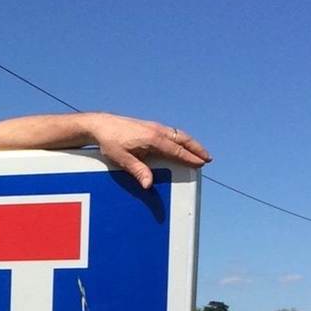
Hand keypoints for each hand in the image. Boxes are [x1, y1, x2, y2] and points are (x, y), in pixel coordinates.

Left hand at [88, 114, 210, 189]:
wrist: (102, 125)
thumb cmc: (111, 142)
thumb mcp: (122, 159)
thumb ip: (137, 171)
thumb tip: (149, 185)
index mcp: (152, 139)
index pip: (176, 150)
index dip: (190, 157)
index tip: (201, 163)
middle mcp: (157, 131)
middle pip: (183, 139)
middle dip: (197, 149)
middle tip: (208, 158)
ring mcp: (155, 127)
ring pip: (178, 134)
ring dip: (191, 143)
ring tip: (200, 152)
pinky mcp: (151, 127)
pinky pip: (172, 133)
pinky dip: (181, 139)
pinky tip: (182, 144)